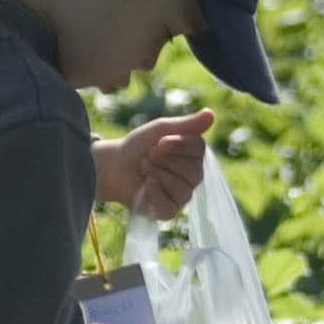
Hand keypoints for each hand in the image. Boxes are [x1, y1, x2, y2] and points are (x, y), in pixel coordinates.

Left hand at [96, 108, 214, 217]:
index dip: (178, 145)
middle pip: (193, 171)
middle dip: (164, 161)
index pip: (200, 150)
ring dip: (156, 174)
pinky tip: (144, 185)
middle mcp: (193, 176)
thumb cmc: (138, 147)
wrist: (112, 166)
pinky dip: (153, 193)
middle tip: (147, 157)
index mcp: (194, 155)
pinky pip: (169, 204)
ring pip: (182, 188)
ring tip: (143, 169)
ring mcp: (182, 195)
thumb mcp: (161, 130)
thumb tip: (211, 113)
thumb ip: (187, 124)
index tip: (159, 142)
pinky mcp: (168, 211)